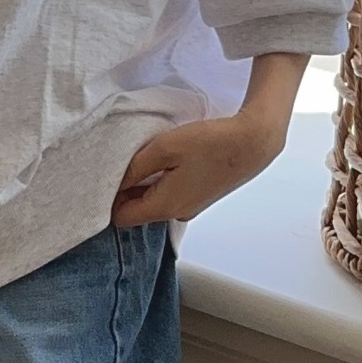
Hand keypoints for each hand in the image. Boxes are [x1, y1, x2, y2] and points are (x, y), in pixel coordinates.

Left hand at [111, 110, 287, 229]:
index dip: (109, 198)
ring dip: (144, 183)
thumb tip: (114, 183)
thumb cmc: (210, 143)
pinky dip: (161, 180)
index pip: (122, 219)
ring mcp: (191, 207)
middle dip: (125, 190)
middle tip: (124, 160)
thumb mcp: (164, 149)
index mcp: (165, 207)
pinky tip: (167, 159)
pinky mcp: (200, 196)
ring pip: (154, 201)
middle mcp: (177, 214)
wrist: (253, 143)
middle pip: (137, 211)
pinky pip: (170, 194)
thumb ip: (135, 168)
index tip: (108, 174)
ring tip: (146, 156)